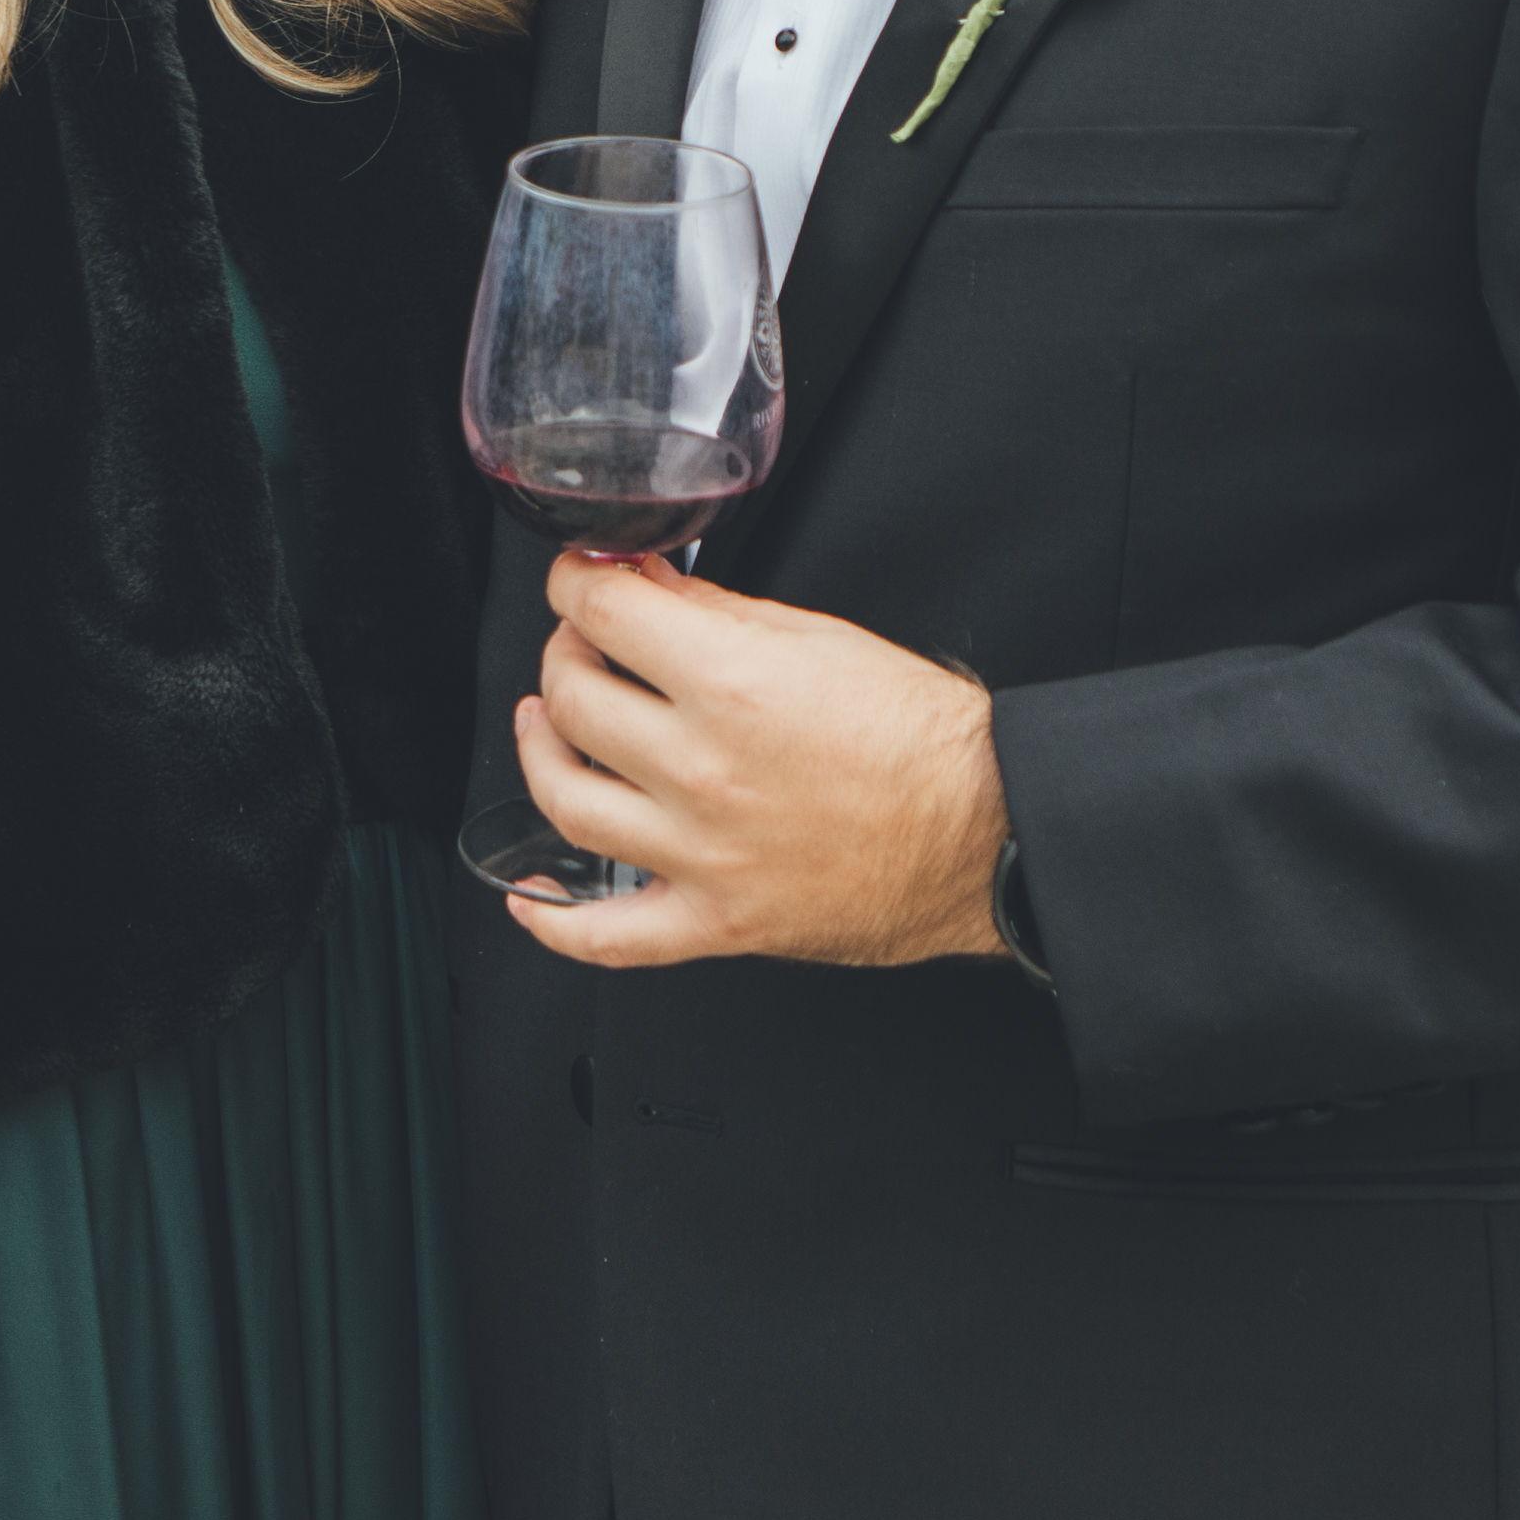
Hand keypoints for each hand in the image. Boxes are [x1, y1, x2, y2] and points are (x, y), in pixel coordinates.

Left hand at [505, 556, 1010, 974]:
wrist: (988, 832)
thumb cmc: (921, 737)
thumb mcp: (818, 640)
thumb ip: (713, 613)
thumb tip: (644, 586)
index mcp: (730, 686)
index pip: (602, 616)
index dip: (578, 585)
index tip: (581, 583)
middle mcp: (703, 770)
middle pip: (574, 701)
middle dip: (567, 656)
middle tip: (584, 647)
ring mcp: (702, 854)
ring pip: (568, 801)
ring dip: (541, 752)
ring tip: (548, 727)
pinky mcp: (717, 922)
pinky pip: (607, 936)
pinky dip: (554, 921)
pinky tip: (531, 895)